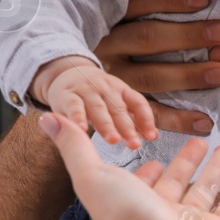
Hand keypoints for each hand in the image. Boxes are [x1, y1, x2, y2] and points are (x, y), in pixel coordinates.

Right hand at [34, 56, 157, 148]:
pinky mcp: (67, 96)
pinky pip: (73, 107)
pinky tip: (81, 130)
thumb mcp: (115, 101)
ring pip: (98, 109)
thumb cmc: (97, 96)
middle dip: (127, 127)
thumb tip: (152, 135)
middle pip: (118, 108)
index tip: (152, 136)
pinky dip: (77, 117)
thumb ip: (131, 118)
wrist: (67, 74)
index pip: (137, 102)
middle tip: (134, 144)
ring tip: (113, 140)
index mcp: (120, 90)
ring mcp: (86, 91)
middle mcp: (105, 88)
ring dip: (106, 125)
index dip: (146, 118)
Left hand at [38, 113, 219, 219]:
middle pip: (176, 182)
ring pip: (205, 191)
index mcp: (132, 202)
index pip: (139, 181)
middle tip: (198, 140)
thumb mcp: (92, 174)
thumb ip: (73, 146)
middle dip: (186, 161)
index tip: (152, 154)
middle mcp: (161, 213)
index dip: (144, 168)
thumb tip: (46, 119)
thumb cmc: (127, 219)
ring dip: (216, 170)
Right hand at [93, 0, 219, 135]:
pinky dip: (178, 120)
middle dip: (187, 35)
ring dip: (187, 76)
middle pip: (146, 38)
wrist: (72, 82)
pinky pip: (148, 114)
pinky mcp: (120, 109)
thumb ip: (154, 11)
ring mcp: (112, 79)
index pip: (139, 2)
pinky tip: (205, 121)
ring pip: (149, 77)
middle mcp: (107, 48)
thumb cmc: (117, 43)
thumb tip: (205, 0)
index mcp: (110, 20)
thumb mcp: (123, 22)